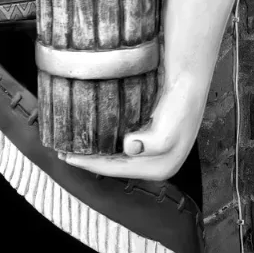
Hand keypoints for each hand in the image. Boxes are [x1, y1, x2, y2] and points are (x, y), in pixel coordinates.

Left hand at [62, 87, 202, 182]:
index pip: (117, 170)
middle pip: (116, 167)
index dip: (90, 164)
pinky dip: (105, 146)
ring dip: (96, 155)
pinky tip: (95, 140)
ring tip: (74, 149)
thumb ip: (153, 143)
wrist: (190, 82)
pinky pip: (122, 149)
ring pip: (118, 159)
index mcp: (162, 168)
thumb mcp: (170, 128)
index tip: (68, 157)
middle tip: (64, 154)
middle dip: (90, 162)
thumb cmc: (182, 105)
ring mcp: (154, 154)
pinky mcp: (150, 141)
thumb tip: (129, 146)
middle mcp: (158, 165)